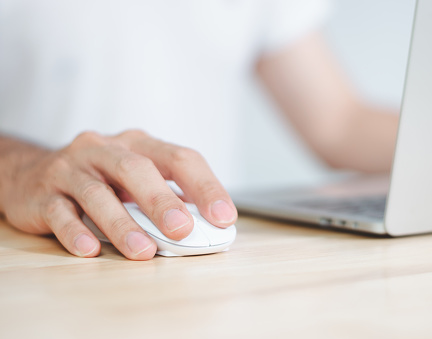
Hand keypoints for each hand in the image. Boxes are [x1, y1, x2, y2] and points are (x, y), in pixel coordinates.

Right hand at [1, 130, 236, 259]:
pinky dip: (75, 232)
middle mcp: (104, 149)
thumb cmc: (100, 179)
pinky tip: (89, 250)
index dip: (205, 186)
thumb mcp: (135, 178)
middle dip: (163, 201)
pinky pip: (59, 212)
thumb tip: (208, 226)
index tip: (224, 217)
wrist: (31, 173)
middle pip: (137, 169)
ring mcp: (71, 169)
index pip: (180, 158)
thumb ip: (168, 195)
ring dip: (122, 224)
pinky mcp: (42, 194)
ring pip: (97, 194)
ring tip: (143, 251)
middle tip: (184, 231)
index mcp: (138, 144)